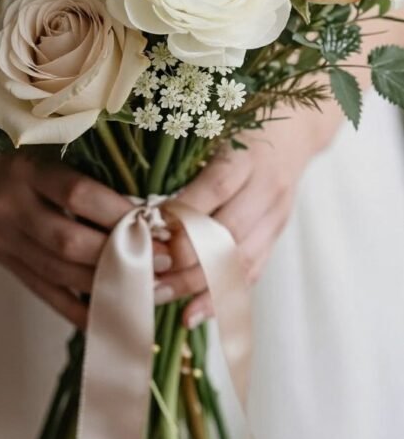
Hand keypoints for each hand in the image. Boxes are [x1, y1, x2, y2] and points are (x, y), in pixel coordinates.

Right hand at [0, 152, 169, 328]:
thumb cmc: (12, 141)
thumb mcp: (41, 142)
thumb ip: (81, 167)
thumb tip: (144, 202)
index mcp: (26, 169)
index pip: (77, 194)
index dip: (118, 213)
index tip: (158, 223)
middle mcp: (10, 206)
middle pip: (68, 242)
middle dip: (120, 256)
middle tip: (163, 262)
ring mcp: (2, 238)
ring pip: (58, 274)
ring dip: (106, 287)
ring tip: (148, 290)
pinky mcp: (1, 260)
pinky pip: (43, 291)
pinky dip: (77, 309)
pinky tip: (108, 317)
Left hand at [155, 111, 322, 328]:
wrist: (296, 130)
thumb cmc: (242, 123)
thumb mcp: (217, 127)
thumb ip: (187, 157)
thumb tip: (141, 198)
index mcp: (249, 156)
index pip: (217, 188)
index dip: (183, 212)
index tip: (145, 228)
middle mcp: (267, 189)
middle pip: (228, 233)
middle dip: (185, 259)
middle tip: (146, 273)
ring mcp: (276, 217)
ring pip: (239, 260)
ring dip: (198, 285)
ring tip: (161, 298)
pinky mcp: (276, 237)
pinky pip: (251, 273)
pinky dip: (221, 297)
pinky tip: (193, 315)